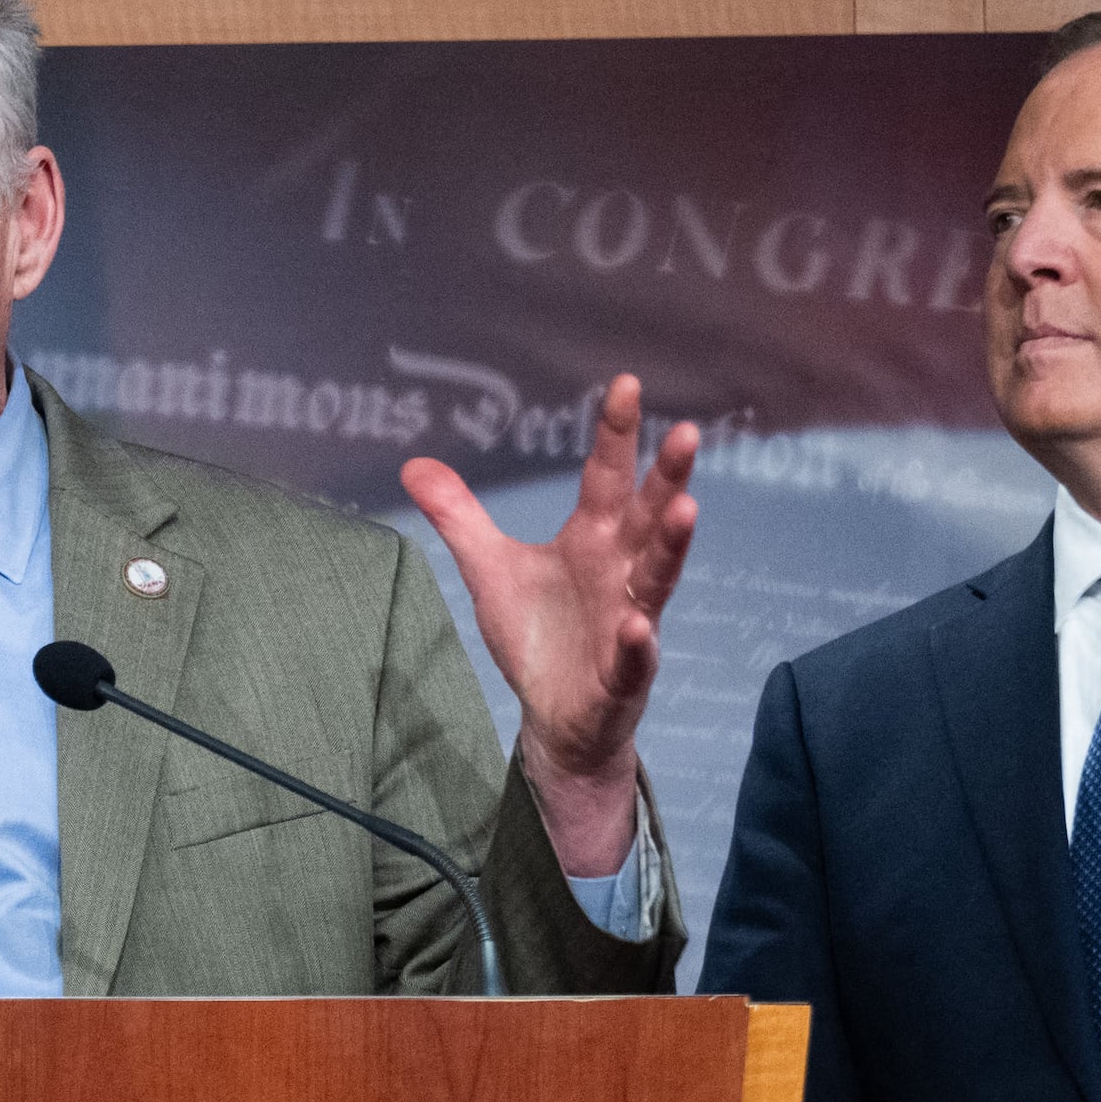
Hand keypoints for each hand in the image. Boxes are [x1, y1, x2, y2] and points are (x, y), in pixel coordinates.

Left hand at [402, 373, 700, 874]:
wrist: (555, 718)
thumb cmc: (538, 635)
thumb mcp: (489, 569)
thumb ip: (459, 517)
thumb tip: (414, 465)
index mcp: (592, 540)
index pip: (606, 476)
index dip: (615, 434)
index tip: (625, 383)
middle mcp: (619, 572)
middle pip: (647, 518)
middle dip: (667, 478)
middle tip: (686, 433)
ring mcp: (628, 622)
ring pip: (657, 580)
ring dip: (671, 547)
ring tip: (686, 510)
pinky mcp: (622, 675)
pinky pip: (634, 657)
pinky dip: (637, 643)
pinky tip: (636, 627)